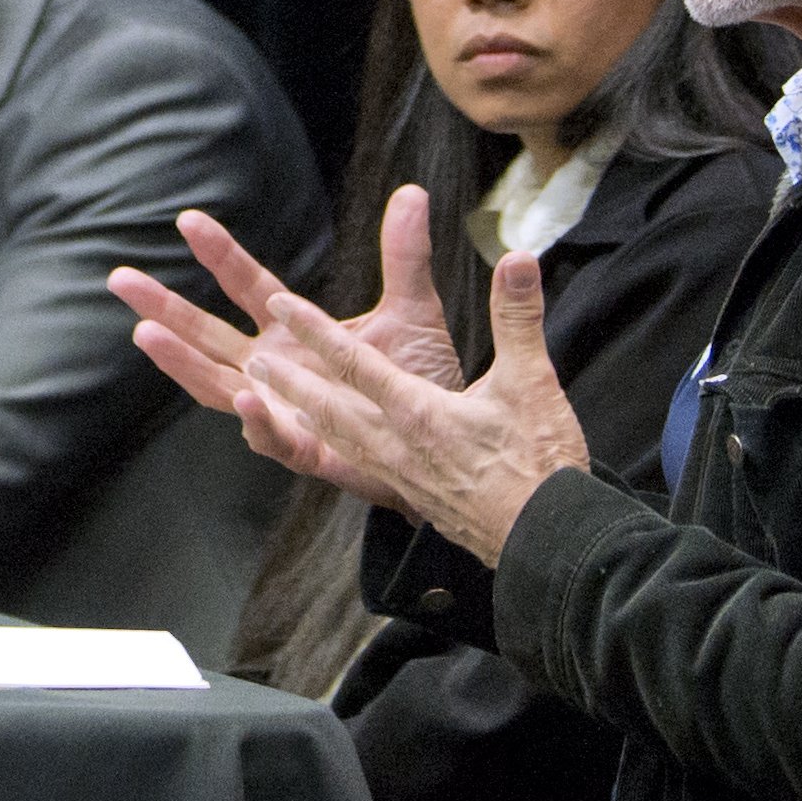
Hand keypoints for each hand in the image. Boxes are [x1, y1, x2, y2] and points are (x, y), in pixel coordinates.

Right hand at [108, 187, 464, 506]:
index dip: (219, 254)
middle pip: (206, 336)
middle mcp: (273, 369)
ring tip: (146, 335)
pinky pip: (272, 438)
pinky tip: (247, 398)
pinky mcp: (307, 450)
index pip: (246, 286)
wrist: (448, 446)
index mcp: (291, 332)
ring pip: (216, 385)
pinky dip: (258, 420)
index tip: (189, 219)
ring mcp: (282, 410)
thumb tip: (411, 193)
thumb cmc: (419, 384)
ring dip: (181, 361)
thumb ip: (404, 257)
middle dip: (162, 307)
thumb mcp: (413, 312)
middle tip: (119, 278)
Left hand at [239, 250, 590, 565]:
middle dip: (287, 380)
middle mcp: (395, 444)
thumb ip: (517, 316)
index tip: (283, 308)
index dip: (315, 330)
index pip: (353, 363)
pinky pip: (359, 465)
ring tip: (273, 399)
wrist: (548, 541)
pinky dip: (336, 446)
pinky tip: (337, 442)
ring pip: (338, 437)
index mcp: (416, 411)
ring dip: (303, 412)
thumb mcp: (532, 380)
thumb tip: (518, 259)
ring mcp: (400, 475)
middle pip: (328, 404)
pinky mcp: (415, 497)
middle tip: (252, 360)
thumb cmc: (540, 463)